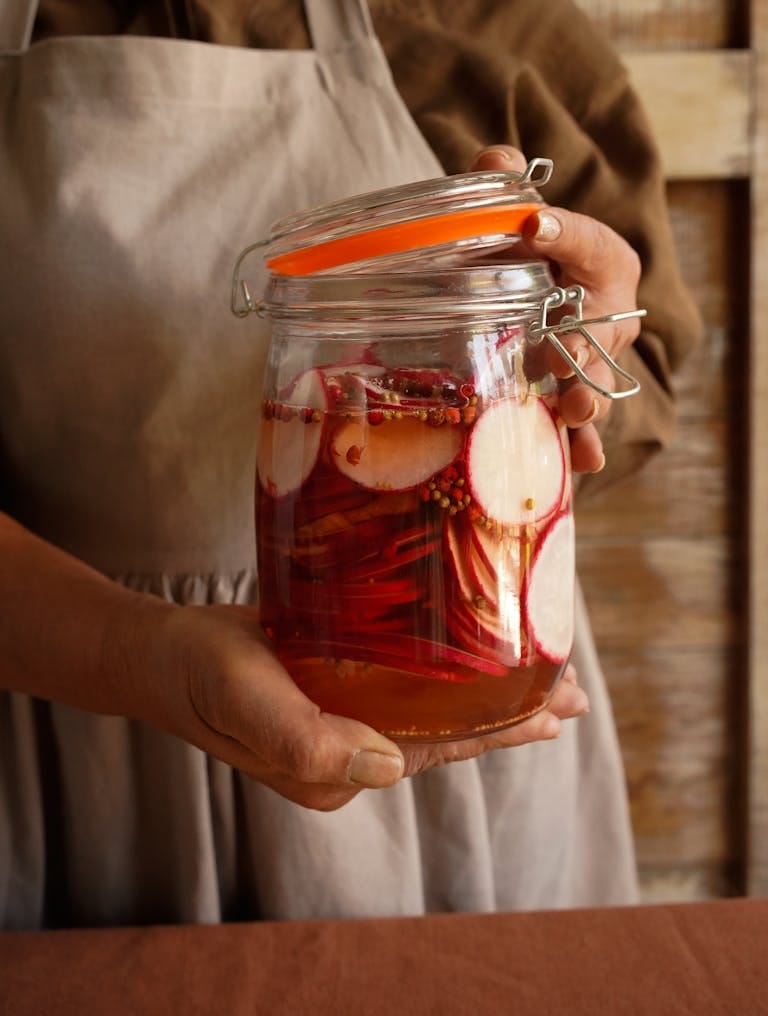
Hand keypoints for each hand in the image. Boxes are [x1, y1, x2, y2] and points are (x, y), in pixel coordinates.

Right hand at [135, 602, 588, 811]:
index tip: (552, 709)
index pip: (434, 750)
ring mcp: (340, 720)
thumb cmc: (198, 672)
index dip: (495, 729)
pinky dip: (444, 675)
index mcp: (335, 767)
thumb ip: (307, 743)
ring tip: (543, 687)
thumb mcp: (245, 700)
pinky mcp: (331, 686)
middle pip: (444, 736)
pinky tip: (467, 660)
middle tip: (570, 695)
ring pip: (429, 711)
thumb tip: (387, 767)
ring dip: (486, 697)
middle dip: (509, 717)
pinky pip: (401, 684)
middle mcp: (347, 751)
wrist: (158, 652)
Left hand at [469, 146, 641, 472]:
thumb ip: (502, 184)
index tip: (535, 223)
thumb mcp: (510, 212)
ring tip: (572, 412)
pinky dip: (583, 445)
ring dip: (586, 400)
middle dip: (585, 345)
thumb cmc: (522, 250)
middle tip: (562, 354)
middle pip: (602, 329)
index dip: (567, 233)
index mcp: (603, 258)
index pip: (590, 242)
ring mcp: (594, 361)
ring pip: (596, 382)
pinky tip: (580, 465)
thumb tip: (496, 161)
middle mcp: (609, 313)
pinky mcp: (571, 396)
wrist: (529, 288)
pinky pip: (580, 425)